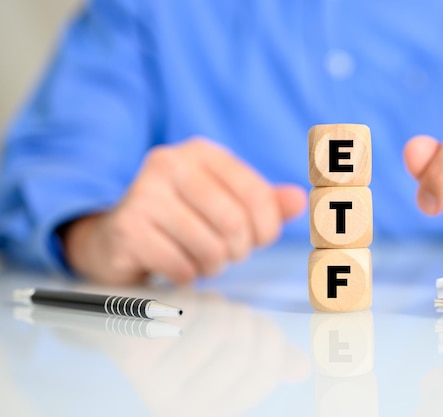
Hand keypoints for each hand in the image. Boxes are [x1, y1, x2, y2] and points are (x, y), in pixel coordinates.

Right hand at [62, 138, 306, 284]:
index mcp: (201, 152)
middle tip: (224, 254)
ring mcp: (143, 194)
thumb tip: (300, 200)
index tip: (257, 240)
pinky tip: (175, 266)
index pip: (257, 195)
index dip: (266, 229)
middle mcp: (170, 163)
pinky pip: (181, 267)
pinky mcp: (128, 229)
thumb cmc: (184, 220)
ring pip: (209, 248)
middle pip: (234, 223)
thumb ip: (266, 202)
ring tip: (199, 259)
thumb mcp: (228, 204)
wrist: (118, 239)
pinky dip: (186, 276)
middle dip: (237, 250)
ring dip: (212, 266)